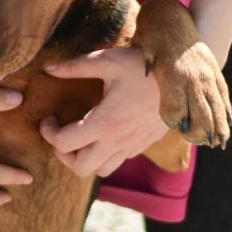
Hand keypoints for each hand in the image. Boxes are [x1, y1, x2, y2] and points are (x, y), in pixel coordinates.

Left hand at [39, 48, 167, 176]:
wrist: (183, 77)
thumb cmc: (143, 67)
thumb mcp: (107, 60)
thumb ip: (75, 67)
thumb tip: (48, 68)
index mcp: (105, 122)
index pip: (64, 143)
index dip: (48, 133)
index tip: (49, 118)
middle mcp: (118, 140)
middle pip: (81, 168)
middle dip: (64, 155)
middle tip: (62, 133)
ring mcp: (132, 145)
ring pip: (102, 171)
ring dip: (86, 159)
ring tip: (81, 137)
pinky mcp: (143, 144)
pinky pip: (119, 161)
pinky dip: (105, 154)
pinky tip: (103, 133)